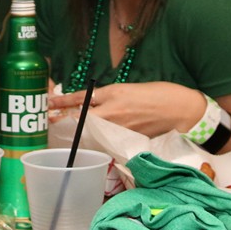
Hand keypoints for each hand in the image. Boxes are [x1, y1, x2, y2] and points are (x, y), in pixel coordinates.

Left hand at [49, 82, 204, 136]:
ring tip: (69, 132)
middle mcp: (113, 112)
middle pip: (81, 119)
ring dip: (81, 131)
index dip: (63, 102)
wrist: (182, 110)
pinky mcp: (128, 139)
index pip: (81, 98)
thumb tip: (92, 103)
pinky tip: (94, 141)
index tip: (49, 103)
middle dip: (66, 121)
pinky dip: (99, 140)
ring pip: (92, 131)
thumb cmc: (159, 93)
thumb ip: (109, 97)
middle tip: (52, 122)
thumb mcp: (129, 88)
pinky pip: (107, 140)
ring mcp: (120, 128)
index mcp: (113, 94)